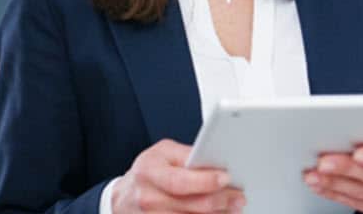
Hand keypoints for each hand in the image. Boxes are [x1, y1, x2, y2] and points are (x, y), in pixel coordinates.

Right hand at [112, 139, 245, 213]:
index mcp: (148, 172)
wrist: (124, 198)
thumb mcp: (162, 153)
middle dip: (221, 201)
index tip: (226, 178)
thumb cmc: (147, 173)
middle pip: (192, 206)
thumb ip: (186, 155)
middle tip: (238, 197)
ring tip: (232, 208)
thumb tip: (214, 161)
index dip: (206, 181)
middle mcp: (148, 198)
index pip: (180, 181)